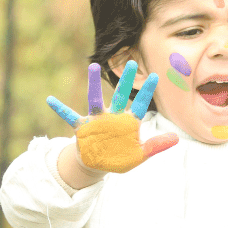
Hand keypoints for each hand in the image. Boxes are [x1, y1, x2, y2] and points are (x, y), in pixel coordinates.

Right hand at [47, 62, 177, 173]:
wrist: (98, 165)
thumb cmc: (119, 157)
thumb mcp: (140, 154)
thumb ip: (156, 146)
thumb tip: (177, 138)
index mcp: (128, 122)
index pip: (140, 105)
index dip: (146, 92)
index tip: (155, 76)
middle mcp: (112, 116)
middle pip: (120, 95)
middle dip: (125, 80)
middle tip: (131, 62)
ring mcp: (96, 120)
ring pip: (95, 99)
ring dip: (94, 84)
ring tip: (94, 66)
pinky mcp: (82, 127)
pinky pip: (69, 116)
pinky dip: (60, 109)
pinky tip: (50, 99)